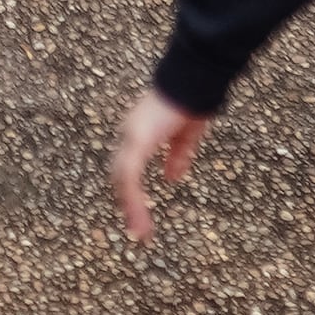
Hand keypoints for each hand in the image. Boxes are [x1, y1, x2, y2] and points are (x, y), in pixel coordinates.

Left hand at [105, 89, 211, 244]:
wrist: (193, 81)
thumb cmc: (191, 101)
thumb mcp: (185, 136)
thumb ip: (178, 155)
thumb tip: (171, 178)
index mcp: (139, 133)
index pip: (128, 166)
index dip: (131, 189)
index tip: (139, 212)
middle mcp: (130, 134)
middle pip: (121, 175)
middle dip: (128, 202)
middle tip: (139, 230)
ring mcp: (131, 137)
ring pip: (122, 179)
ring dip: (131, 207)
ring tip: (141, 233)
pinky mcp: (137, 141)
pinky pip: (130, 176)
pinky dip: (133, 200)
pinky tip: (140, 218)